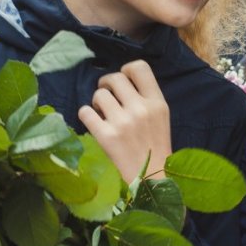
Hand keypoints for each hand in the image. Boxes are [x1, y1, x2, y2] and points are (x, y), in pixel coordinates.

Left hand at [78, 60, 171, 180]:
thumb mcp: (160, 117)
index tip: (123, 80)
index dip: (126, 70)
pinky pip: (85, 112)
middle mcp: (140, 108)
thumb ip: (146, 98)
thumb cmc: (155, 146)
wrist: (152, 178)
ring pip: (99, 94)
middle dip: (106, 84)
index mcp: (157, 103)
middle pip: (115, 78)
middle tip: (106, 95)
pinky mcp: (106, 136)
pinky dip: (86, 115)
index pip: (140, 68)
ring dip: (97, 101)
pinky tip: (93, 123)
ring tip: (102, 113)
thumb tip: (121, 83)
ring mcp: (123, 122)